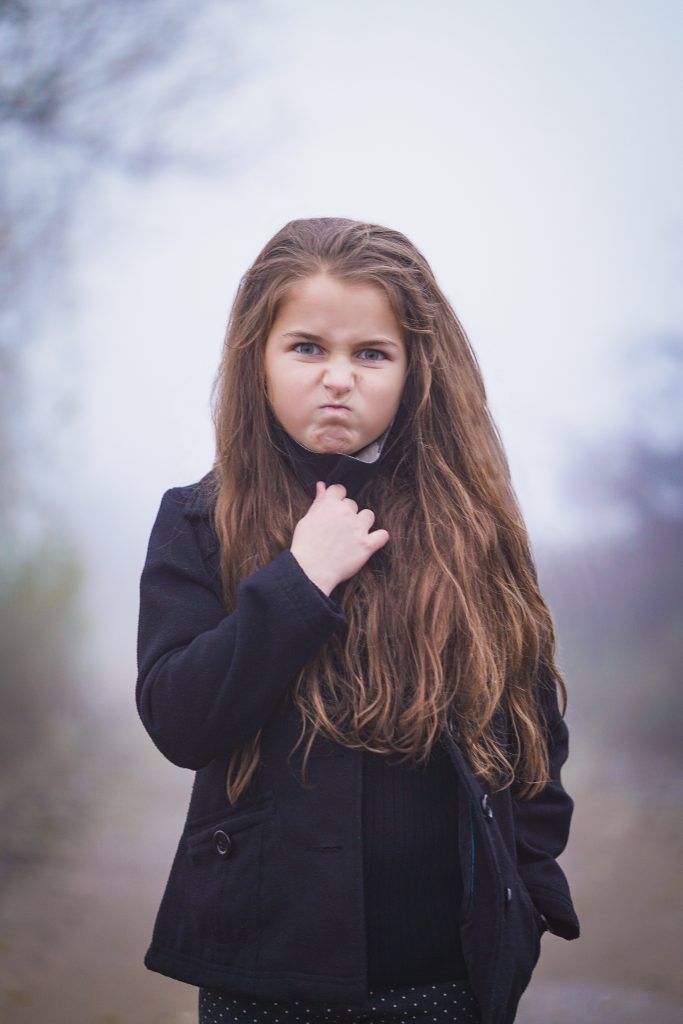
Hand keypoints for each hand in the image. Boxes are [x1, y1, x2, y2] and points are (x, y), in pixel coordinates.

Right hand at [290, 481, 388, 595]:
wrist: (310, 569)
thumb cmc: (305, 545)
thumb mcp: (307, 519)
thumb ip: (318, 501)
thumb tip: (321, 485)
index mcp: (329, 504)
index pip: (339, 489)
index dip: (337, 499)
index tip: (334, 508)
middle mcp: (346, 512)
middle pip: (352, 504)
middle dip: (347, 514)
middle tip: (338, 529)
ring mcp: (358, 528)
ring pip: (369, 515)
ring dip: (363, 523)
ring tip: (353, 535)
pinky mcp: (367, 545)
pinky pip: (382, 535)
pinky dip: (379, 538)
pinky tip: (371, 542)